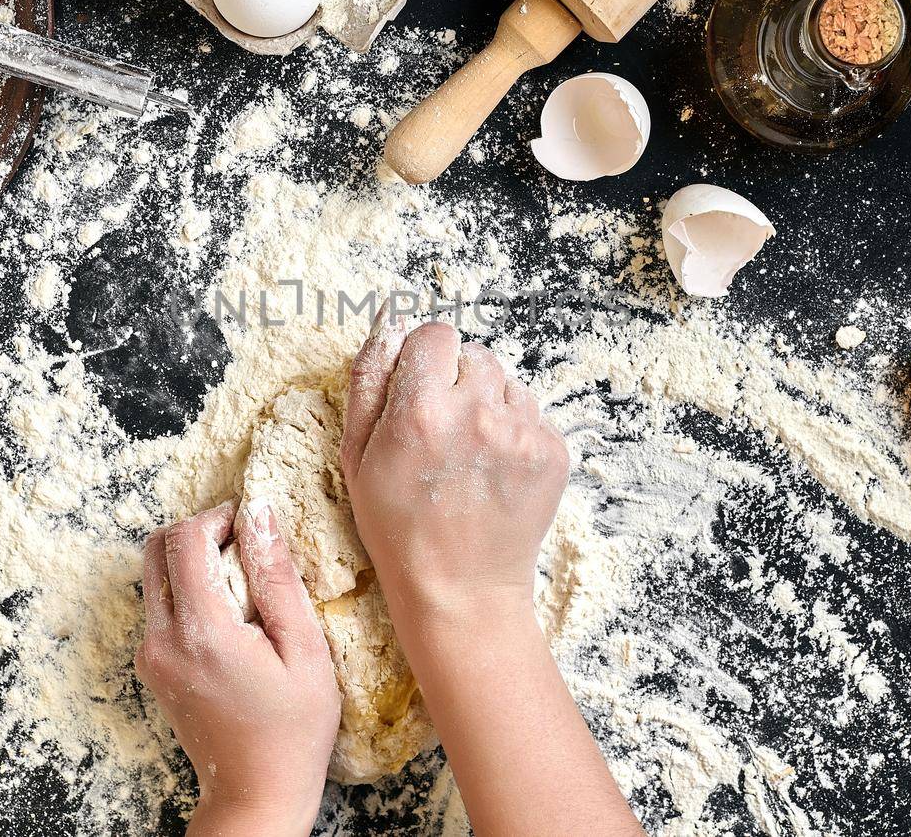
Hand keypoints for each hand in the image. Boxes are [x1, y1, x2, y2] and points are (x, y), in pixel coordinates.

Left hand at [137, 501, 339, 835]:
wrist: (255, 794)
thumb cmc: (293, 729)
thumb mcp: (304, 650)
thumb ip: (277, 577)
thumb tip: (259, 513)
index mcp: (201, 631)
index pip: (186, 539)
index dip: (219, 516)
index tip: (253, 522)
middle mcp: (161, 639)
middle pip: (157, 548)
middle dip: (200, 531)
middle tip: (245, 545)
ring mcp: (150, 655)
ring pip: (154, 574)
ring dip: (192, 560)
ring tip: (243, 583)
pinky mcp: (151, 666)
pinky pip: (160, 605)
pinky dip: (188, 591)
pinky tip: (231, 615)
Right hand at [339, 318, 569, 631]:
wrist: (460, 591)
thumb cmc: (398, 527)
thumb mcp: (356, 455)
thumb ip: (368, 378)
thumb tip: (387, 320)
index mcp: (421, 410)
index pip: (434, 335)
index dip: (423, 361)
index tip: (418, 393)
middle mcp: (477, 413)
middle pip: (474, 355)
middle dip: (457, 382)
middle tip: (443, 433)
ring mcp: (522, 433)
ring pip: (506, 383)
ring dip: (489, 405)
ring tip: (470, 456)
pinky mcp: (553, 451)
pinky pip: (532, 415)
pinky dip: (515, 433)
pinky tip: (494, 472)